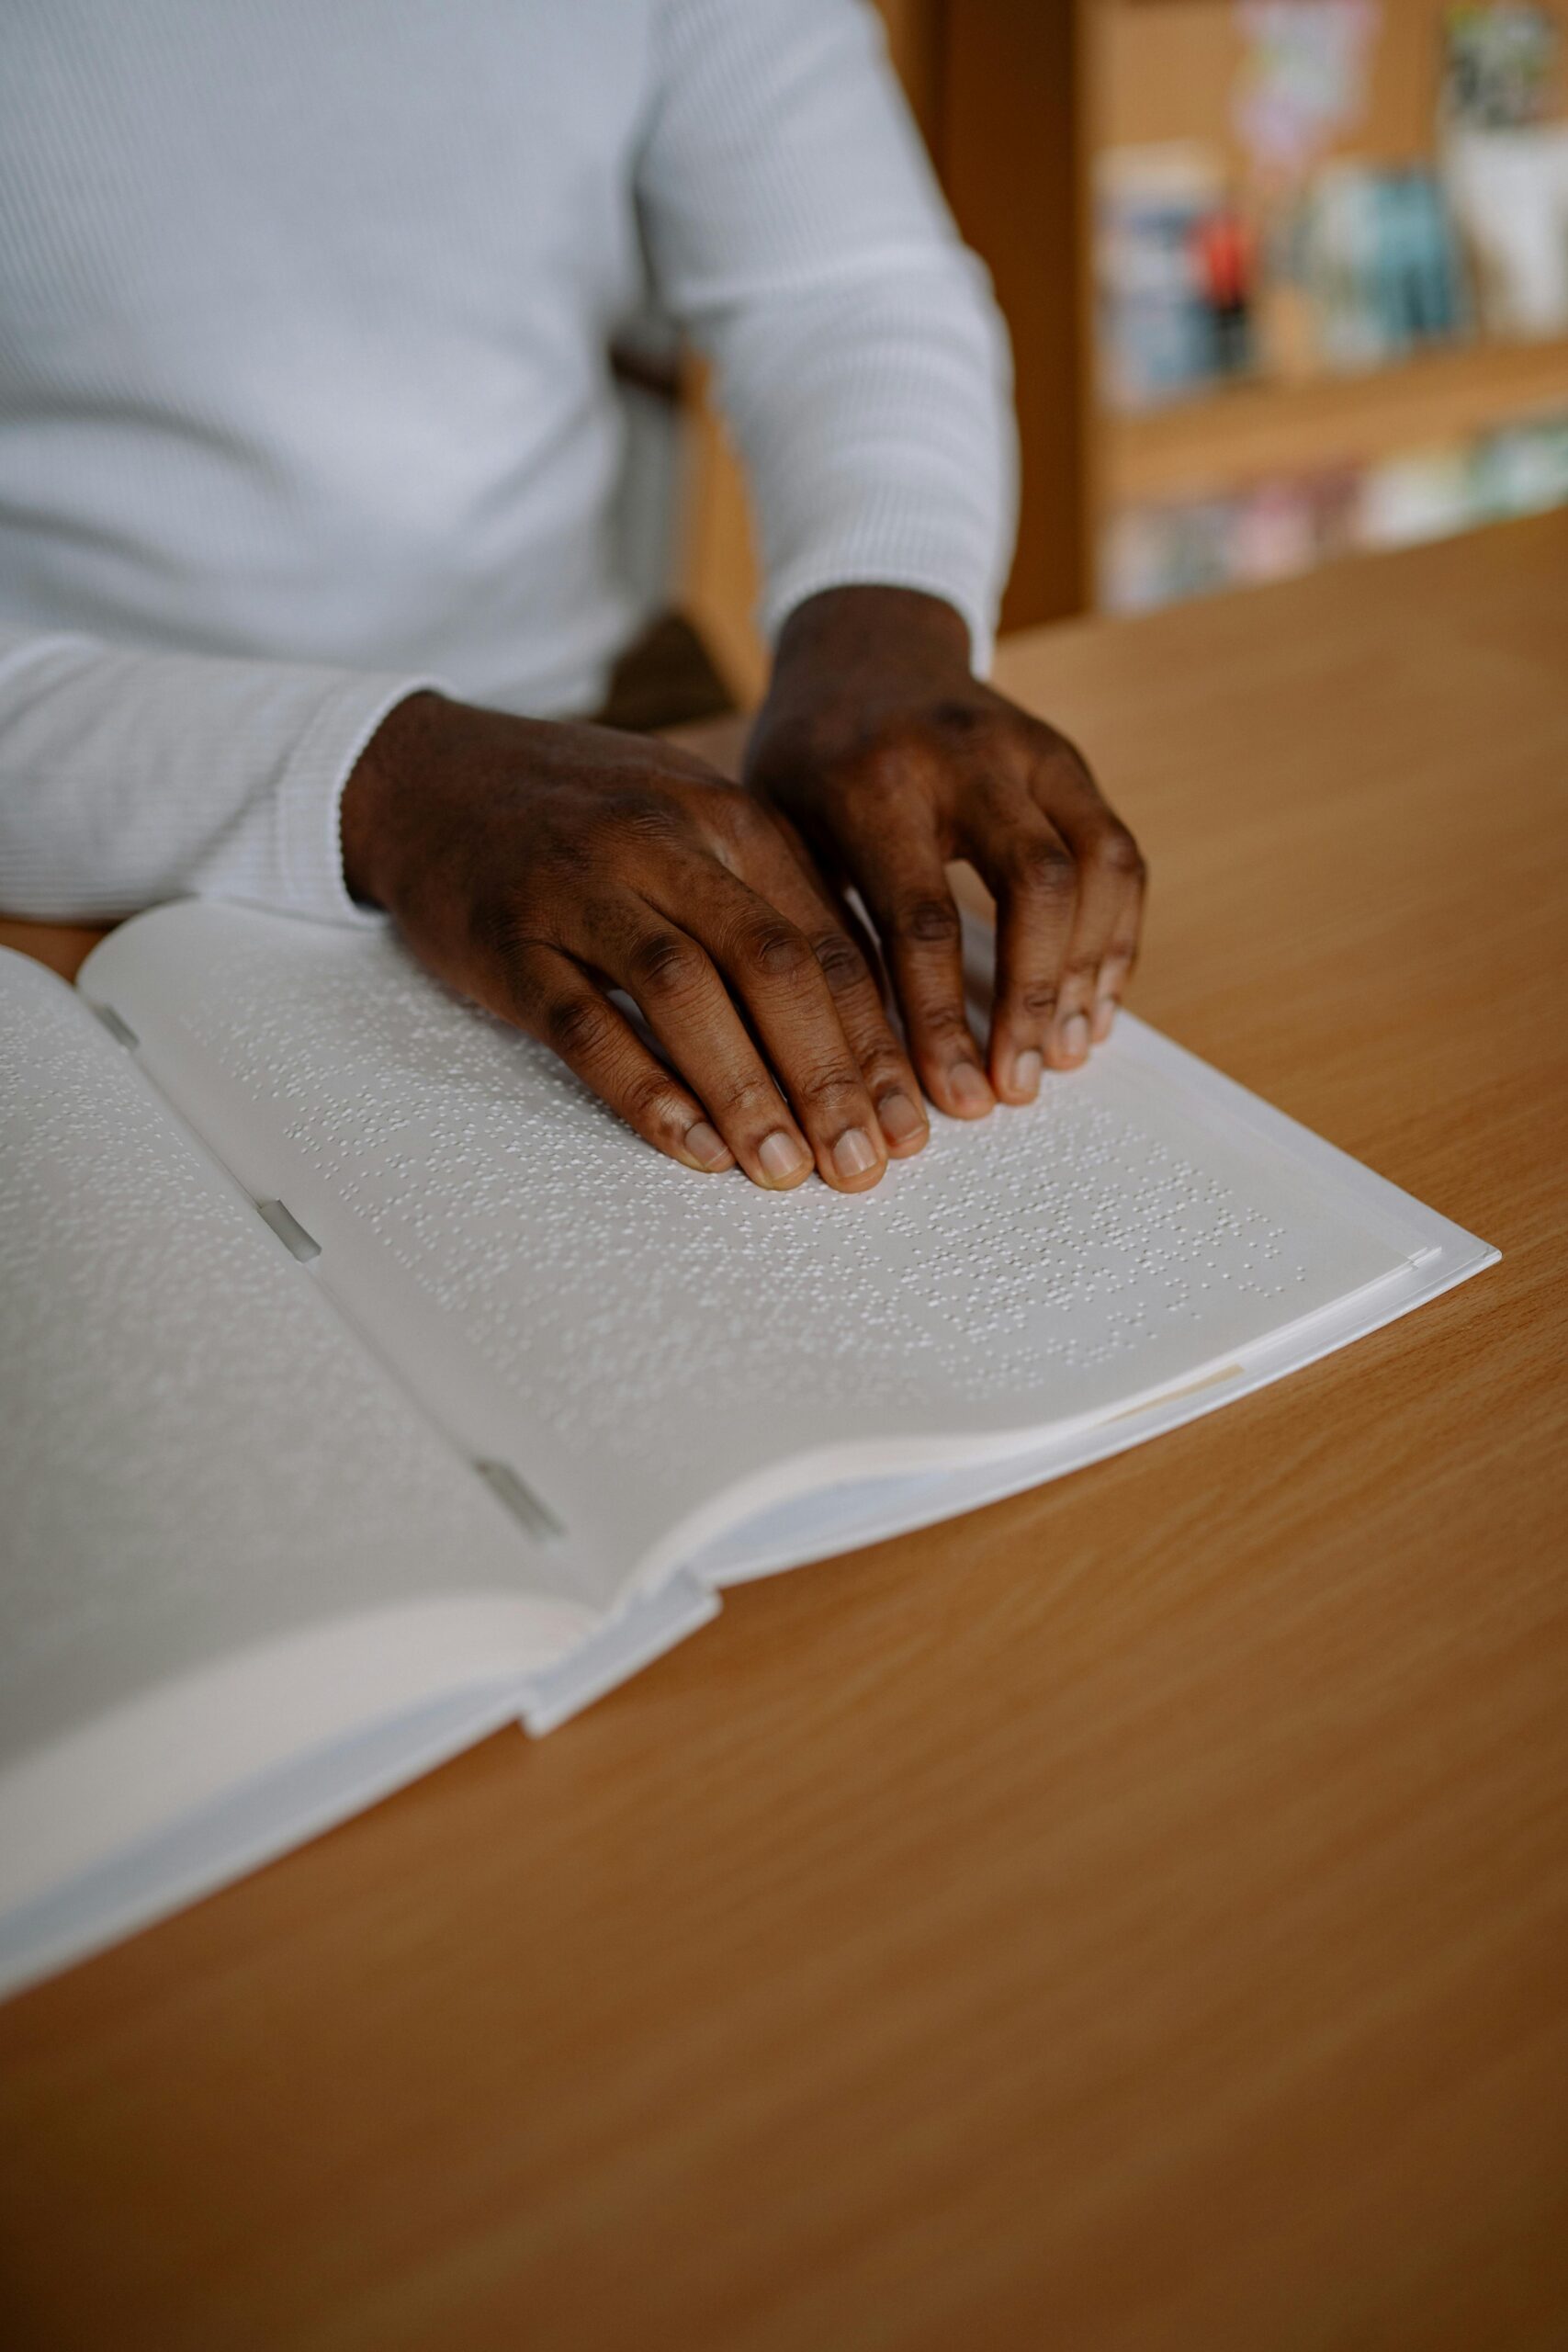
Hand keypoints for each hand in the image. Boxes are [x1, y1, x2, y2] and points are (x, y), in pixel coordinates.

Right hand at [341, 693, 930, 1189]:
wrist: (427, 776)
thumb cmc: (582, 814)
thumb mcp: (692, 820)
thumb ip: (774, 895)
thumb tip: (873, 1011)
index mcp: (727, 817)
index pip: (829, 939)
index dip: (877, 1040)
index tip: (911, 1121)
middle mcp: (661, 842)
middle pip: (771, 964)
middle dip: (830, 1073)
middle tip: (865, 1163)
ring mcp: (580, 890)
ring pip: (684, 992)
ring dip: (746, 1089)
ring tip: (788, 1170)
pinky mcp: (509, 943)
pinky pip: (584, 1024)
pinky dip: (644, 1090)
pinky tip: (694, 1148)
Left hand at [745, 587, 1145, 1117]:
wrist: (863, 645)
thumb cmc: (806, 759)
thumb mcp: (777, 828)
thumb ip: (818, 927)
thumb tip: (848, 1064)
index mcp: (875, 781)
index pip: (923, 919)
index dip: (943, 1020)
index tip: (953, 1097)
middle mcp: (966, 756)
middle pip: (1037, 886)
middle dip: (1035, 998)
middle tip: (1019, 1085)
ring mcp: (1031, 751)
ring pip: (1100, 865)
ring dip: (1090, 972)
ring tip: (1064, 1053)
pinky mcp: (1071, 761)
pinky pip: (1119, 854)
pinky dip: (1115, 937)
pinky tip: (1092, 1004)